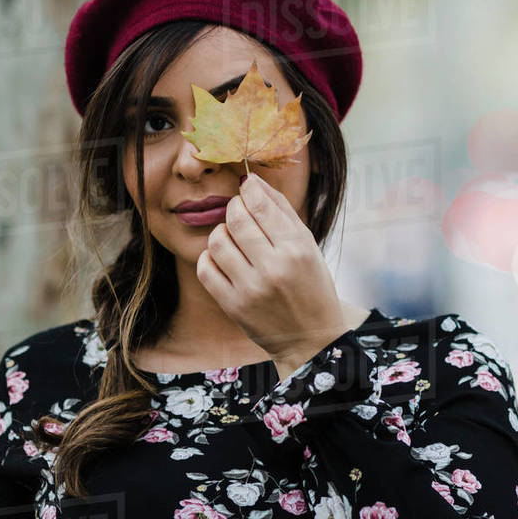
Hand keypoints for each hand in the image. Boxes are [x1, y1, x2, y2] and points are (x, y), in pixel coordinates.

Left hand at [197, 172, 346, 376]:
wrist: (310, 338)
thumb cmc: (311, 284)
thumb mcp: (308, 245)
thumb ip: (282, 210)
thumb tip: (253, 181)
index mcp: (296, 249)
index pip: (261, 205)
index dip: (249, 189)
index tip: (246, 186)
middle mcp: (273, 268)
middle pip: (236, 219)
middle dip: (234, 207)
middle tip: (238, 209)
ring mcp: (250, 289)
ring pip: (217, 242)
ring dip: (221, 231)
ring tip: (232, 236)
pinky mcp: (233, 306)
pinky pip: (206, 269)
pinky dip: (209, 257)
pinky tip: (223, 257)